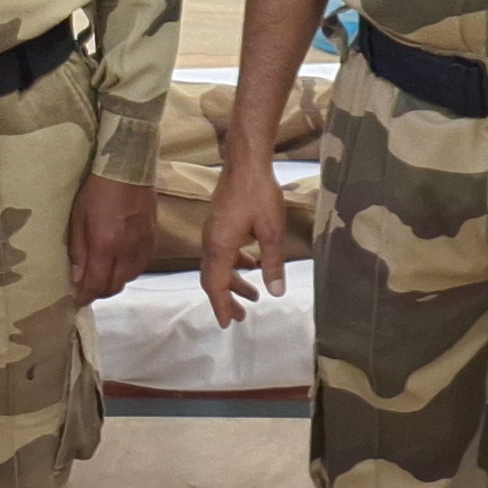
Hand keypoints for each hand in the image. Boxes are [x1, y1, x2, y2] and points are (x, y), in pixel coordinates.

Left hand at [67, 175, 155, 304]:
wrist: (128, 167)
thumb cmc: (97, 190)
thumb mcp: (78, 218)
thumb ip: (78, 251)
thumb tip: (76, 279)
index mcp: (106, 245)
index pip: (96, 284)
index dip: (85, 296)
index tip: (77, 301)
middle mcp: (127, 250)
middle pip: (115, 286)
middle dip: (99, 292)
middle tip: (87, 288)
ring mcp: (143, 245)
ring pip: (130, 278)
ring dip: (115, 281)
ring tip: (103, 274)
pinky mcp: (153, 238)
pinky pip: (141, 265)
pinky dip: (129, 270)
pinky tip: (120, 262)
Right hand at [195, 164, 294, 327]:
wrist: (246, 163)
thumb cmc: (259, 194)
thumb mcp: (271, 232)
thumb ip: (272, 263)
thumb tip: (276, 292)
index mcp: (220, 247)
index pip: (216, 286)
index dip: (221, 306)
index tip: (227, 324)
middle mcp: (210, 241)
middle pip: (213, 278)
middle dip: (226, 298)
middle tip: (240, 316)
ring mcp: (212, 231)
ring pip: (218, 265)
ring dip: (233, 281)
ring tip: (252, 294)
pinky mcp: (219, 222)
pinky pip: (222, 251)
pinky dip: (234, 263)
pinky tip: (251, 263)